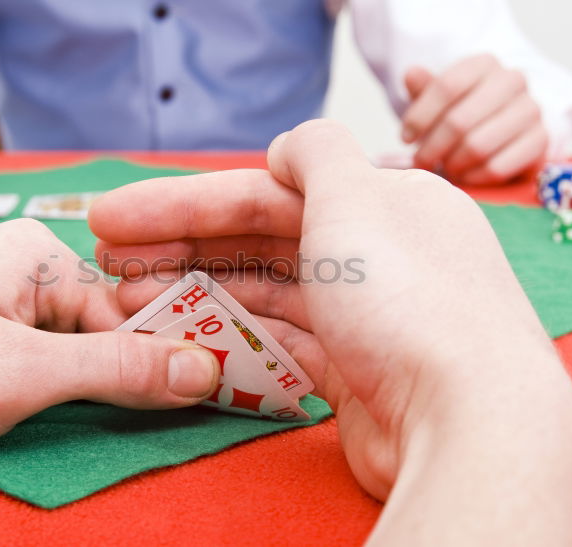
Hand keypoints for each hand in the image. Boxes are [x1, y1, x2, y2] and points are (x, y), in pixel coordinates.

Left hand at [0, 220, 219, 460]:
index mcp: (40, 255)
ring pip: (60, 353)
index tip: (213, 404)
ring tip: (109, 428)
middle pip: (99, 331)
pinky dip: (40, 395)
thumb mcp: (21, 373)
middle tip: (174, 425)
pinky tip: (44, 422)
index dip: (170, 361)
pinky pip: (20, 362)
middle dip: (128, 381)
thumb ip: (118, 371)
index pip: (132, 314)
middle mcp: (15, 269)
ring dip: (83, 395)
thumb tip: (206, 366)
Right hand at [90, 120, 571, 542]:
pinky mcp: (356, 377)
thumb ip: (315, 153)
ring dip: (194, 293)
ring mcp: (367, 319)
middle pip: (259, 242)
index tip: (113, 218)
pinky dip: (231, 338)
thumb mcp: (356, 195)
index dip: (183, 202)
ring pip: (263, 295)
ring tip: (125, 301)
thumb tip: (286, 149)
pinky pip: (280, 345)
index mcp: (386, 202)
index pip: (266, 191)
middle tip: (104, 260)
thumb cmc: (409, 300)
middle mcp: (379, 256)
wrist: (467, 420)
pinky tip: (181, 336)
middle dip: (178, 247)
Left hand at [402, 54, 547, 185]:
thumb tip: (412, 74)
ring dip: (452, 163)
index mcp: (484, 63)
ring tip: (443, 167)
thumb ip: (424, 88)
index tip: (406, 138)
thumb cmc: (462, 110)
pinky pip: (498, 167)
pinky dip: (474, 176)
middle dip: (432, 147)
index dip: (420, 117)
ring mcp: (530, 110)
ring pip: (477, 146)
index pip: (446, 87)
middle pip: (459, 121)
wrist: (503, 126)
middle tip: (421, 160)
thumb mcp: (439, 97)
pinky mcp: (540, 140)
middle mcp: (512, 80)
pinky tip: (464, 175)